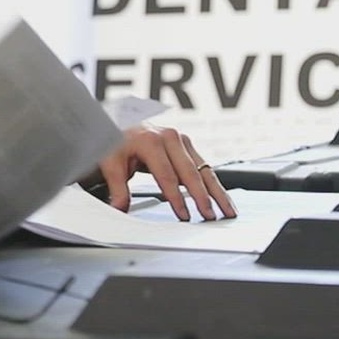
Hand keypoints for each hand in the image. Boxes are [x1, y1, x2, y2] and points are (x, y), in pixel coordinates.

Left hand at [94, 123, 237, 220]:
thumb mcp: (110, 162)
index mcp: (151, 141)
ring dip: (217, 191)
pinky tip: (222, 198)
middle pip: (191, 172)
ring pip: (203, 169)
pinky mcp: (187, 146)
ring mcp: (181, 140)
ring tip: (227, 210)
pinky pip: (203, 167)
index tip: (183, 215)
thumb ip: (117, 187)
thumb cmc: (116, 141)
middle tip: (210, 216)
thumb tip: (120, 208)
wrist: (120, 122)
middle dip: (202, 197)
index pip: (167, 175)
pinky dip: (213, 184)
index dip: (176, 198)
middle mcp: (170, 137)